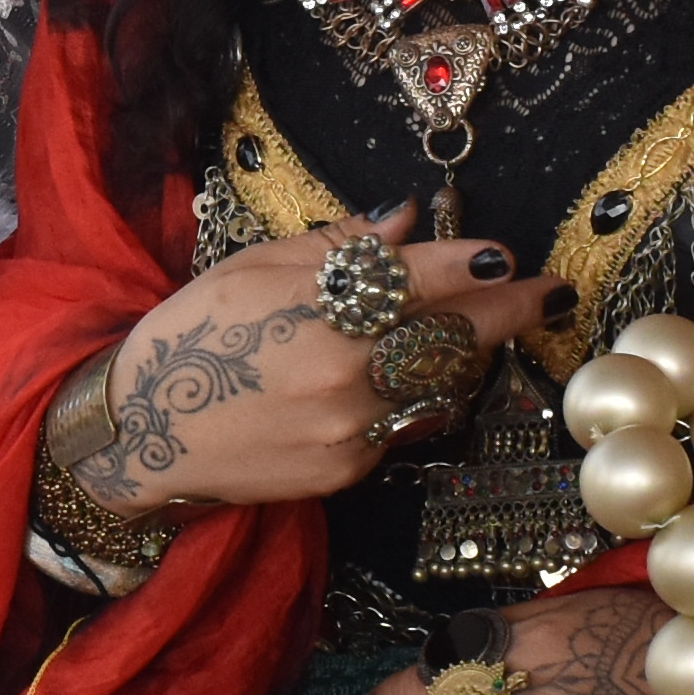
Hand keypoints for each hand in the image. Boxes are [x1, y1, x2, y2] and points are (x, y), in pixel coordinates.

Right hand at [65, 223, 558, 519]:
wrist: (143, 436)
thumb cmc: (189, 339)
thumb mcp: (248, 271)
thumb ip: (333, 249)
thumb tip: (405, 222)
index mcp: (320, 313)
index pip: (423, 280)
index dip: (474, 264)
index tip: (507, 253)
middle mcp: (347, 374)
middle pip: (454, 337)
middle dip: (510, 311)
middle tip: (550, 293)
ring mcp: (352, 431)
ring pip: (440, 386)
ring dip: (467, 355)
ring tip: (480, 328)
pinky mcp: (348, 472)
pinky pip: (405, 427)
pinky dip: (419, 396)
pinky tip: (411, 376)